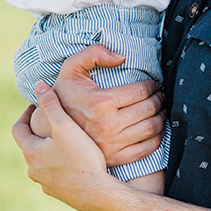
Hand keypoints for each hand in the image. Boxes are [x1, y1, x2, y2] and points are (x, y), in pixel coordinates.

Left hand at [13, 82, 112, 210]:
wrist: (98, 194)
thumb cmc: (82, 158)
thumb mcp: (65, 126)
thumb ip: (51, 104)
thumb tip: (38, 85)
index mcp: (31, 152)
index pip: (18, 129)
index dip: (25, 115)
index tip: (36, 107)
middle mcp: (33, 170)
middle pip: (31, 145)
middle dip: (39, 131)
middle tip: (52, 120)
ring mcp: (45, 183)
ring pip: (43, 161)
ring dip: (49, 149)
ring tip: (65, 138)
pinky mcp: (58, 193)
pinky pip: (55, 174)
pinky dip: (60, 164)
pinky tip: (75, 159)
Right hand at [50, 44, 165, 165]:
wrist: (49, 129)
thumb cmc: (63, 97)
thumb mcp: (71, 68)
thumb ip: (94, 53)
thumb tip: (122, 58)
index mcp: (100, 102)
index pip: (140, 91)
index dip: (151, 85)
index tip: (153, 84)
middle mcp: (108, 124)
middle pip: (149, 109)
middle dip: (159, 99)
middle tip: (160, 95)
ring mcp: (113, 143)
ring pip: (152, 128)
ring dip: (161, 117)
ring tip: (159, 110)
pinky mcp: (116, 157)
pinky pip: (147, 148)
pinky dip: (157, 138)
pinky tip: (155, 129)